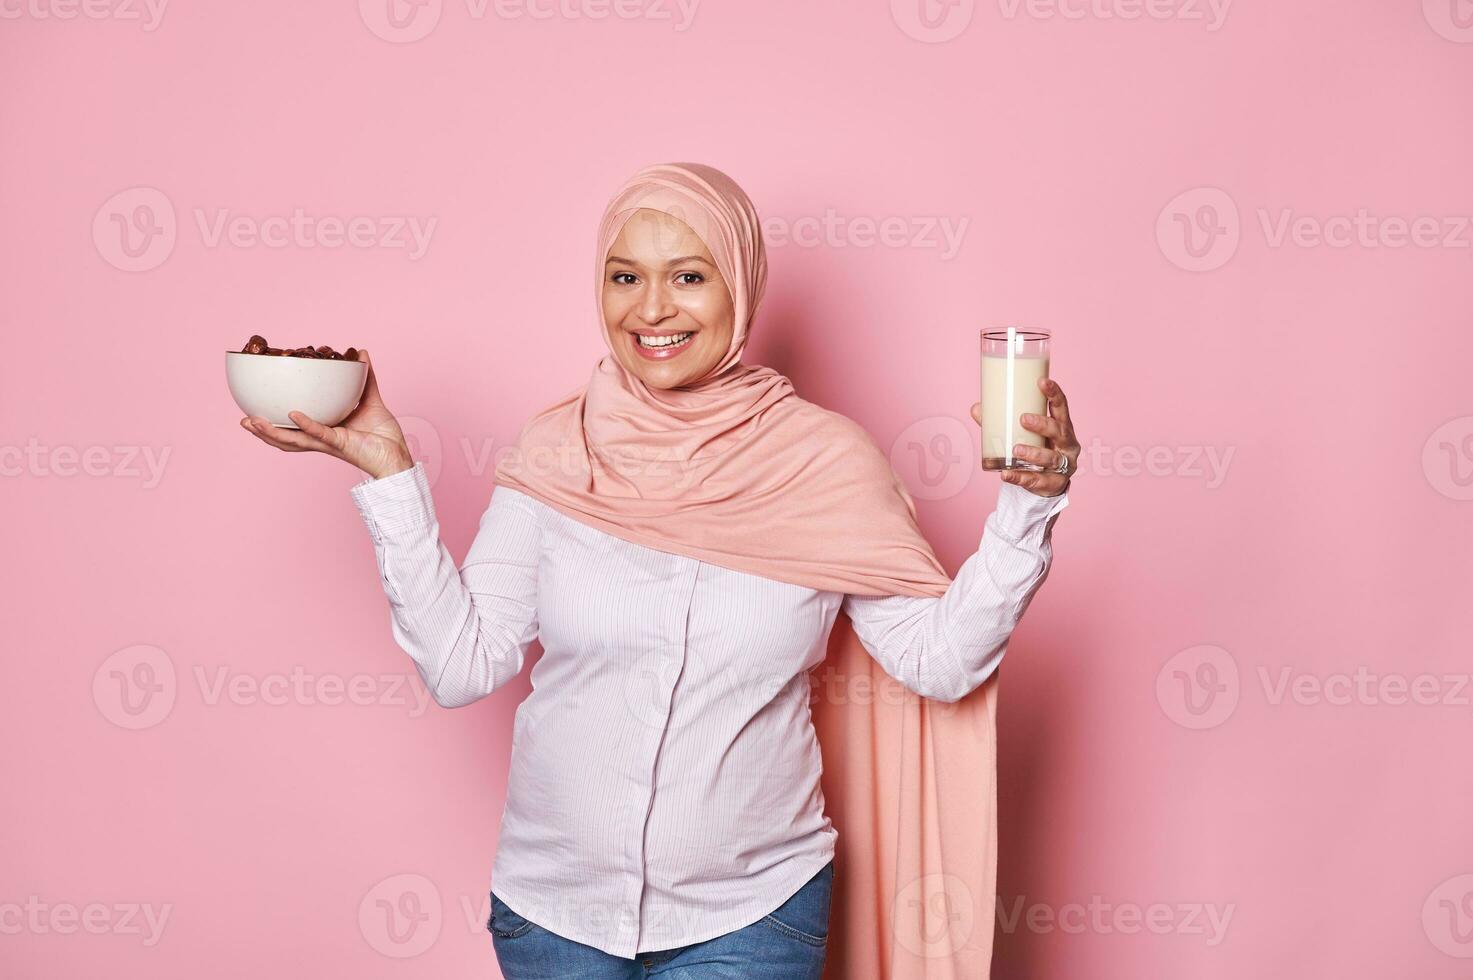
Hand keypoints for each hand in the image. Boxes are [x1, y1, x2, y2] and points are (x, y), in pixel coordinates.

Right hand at [239, 349, 414, 479]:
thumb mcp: (370, 400)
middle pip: (286, 437)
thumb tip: (361, 353)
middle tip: (243, 420)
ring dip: (272, 432)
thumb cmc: (383, 436)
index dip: (275, 421)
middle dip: (263, 431)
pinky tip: (294, 415)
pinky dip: (307, 424)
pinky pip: (321, 433)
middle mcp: (322, 439)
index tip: (255, 409)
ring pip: (294, 439)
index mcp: (324, 430)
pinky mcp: (341, 444)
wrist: (399, 456)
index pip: (293, 427)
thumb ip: (365, 378)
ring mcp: (329, 442)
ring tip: (252, 422)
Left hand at [969, 376, 1078, 497]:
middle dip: (1042, 424)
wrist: (1046, 484)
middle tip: (1023, 419)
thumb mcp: (1023, 434)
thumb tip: (976, 408)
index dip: (1054, 393)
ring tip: (1015, 449)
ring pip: (1050, 458)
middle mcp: (1067, 443)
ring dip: (1033, 452)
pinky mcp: (1055, 483)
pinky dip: (1020, 477)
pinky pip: (1038, 480)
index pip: (1061, 406)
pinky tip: (1006, 474)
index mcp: (1061, 426)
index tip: (1042, 381)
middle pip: (1058, 430)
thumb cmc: (1036, 449)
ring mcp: (1064, 464)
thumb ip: (1001, 422)